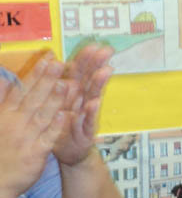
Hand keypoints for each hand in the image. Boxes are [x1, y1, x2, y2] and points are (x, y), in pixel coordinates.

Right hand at [0, 52, 65, 197]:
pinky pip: (47, 137)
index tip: (49, 58)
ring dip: (55, 99)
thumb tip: (3, 80)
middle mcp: (15, 123)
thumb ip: (2, 100)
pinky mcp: (35, 153)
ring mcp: (26, 137)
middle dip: (48, 80)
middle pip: (33, 98)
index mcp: (6, 114)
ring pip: (42, 115)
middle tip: (61, 64)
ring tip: (67, 84)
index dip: (36, 73)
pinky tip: (66, 115)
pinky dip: (56, 126)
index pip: (22, 90)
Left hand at [55, 44, 113, 166]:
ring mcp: (86, 115)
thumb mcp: (59, 102)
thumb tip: (59, 61)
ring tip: (105, 71)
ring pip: (93, 97)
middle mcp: (82, 101)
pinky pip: (88, 120)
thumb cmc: (63, 124)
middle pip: (89, 79)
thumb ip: (61, 83)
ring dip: (98, 84)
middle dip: (97, 64)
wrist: (70, 152)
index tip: (95, 45)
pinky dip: (91, 112)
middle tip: (106, 51)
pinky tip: (94, 103)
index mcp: (74, 92)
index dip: (86, 58)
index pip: (79, 71)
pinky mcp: (86, 131)